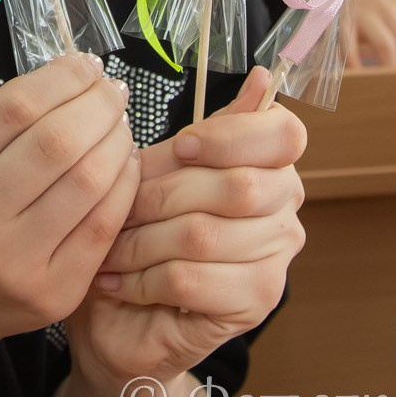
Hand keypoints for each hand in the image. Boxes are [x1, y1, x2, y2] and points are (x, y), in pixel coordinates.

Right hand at [0, 52, 139, 351]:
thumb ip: (0, 123)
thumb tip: (77, 76)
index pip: (12, 110)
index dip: (61, 79)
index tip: (85, 66)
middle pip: (55, 144)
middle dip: (97, 105)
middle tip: (112, 92)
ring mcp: (13, 264)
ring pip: (87, 182)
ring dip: (116, 140)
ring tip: (118, 125)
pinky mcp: (53, 293)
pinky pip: (104, 225)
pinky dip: (124, 183)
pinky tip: (124, 164)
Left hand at [63, 67, 305, 392]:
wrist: (120, 319)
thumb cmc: (142, 236)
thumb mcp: (161, 172)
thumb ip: (203, 135)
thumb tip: (261, 77)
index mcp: (272, 166)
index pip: (284, 134)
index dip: (228, 137)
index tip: (179, 148)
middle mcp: (286, 210)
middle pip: (235, 185)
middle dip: (161, 195)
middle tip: (118, 207)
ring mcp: (276, 261)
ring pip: (203, 234)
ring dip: (141, 240)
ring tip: (108, 247)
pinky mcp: (253, 304)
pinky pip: (190, 278)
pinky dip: (141, 277)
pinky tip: (117, 280)